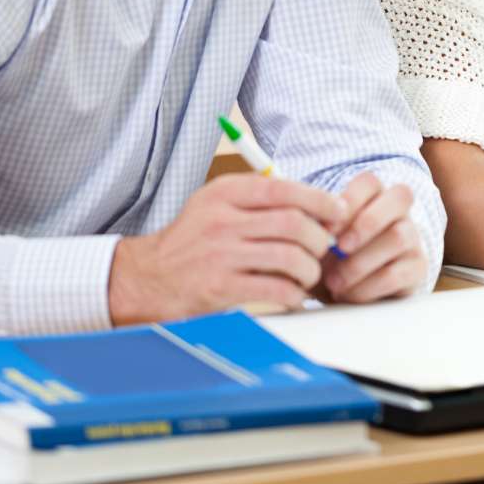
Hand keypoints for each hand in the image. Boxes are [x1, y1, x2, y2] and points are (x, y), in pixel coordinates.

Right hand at [108, 173, 344, 323]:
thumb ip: (258, 200)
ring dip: (310, 268)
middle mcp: (222, 220)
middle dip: (319, 238)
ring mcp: (220, 254)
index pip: (283, 188)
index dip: (319, 200)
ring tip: (309, 275)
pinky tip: (293, 295)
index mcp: (224, 193)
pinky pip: (275, 288)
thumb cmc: (190, 242)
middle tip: (324, 249)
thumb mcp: (215, 205)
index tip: (337, 212)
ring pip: (289, 255)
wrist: (146, 279)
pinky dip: (294, 294)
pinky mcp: (220, 288)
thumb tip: (315, 206)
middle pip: (293, 222)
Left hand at [320, 172, 428, 303]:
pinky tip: (348, 294)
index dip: (350, 200)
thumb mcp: (320, 243)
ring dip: (361, 261)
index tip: (326, 228)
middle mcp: (400, 213)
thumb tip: (307, 222)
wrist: (348, 295)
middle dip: (367, 222)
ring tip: (334, 282)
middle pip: (400, 197)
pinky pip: (396, 273)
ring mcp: (413, 240)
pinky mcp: (417, 270)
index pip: (370, 182)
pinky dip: (366, 286)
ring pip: (399, 236)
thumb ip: (315, 228)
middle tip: (340, 248)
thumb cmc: (331, 260)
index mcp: (375, 197)